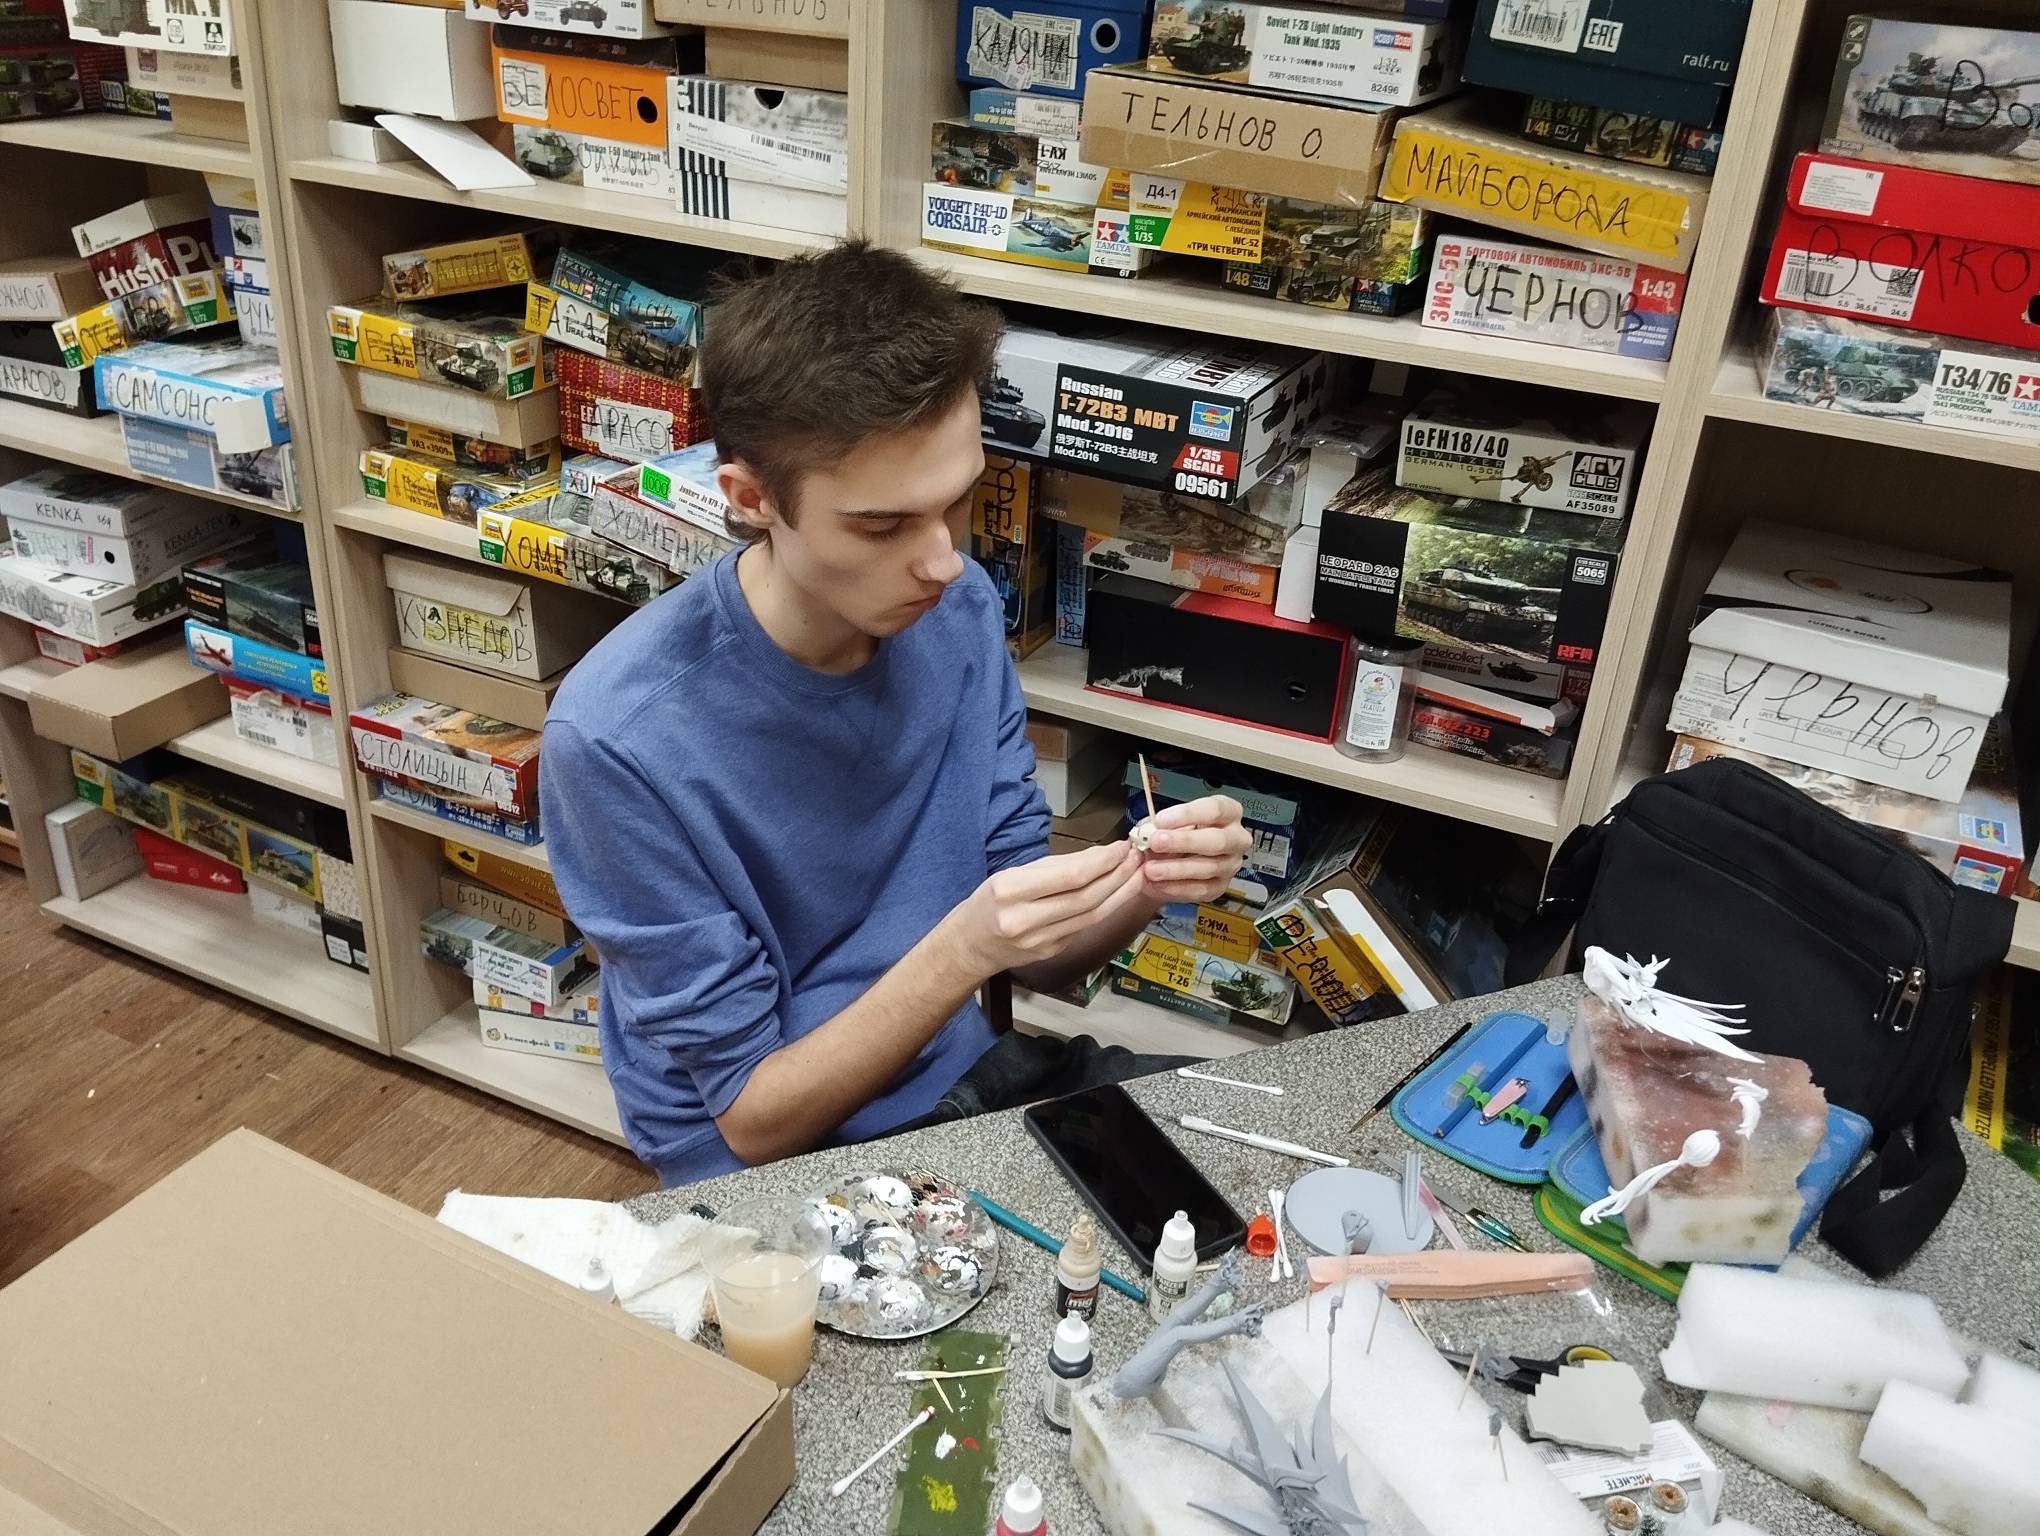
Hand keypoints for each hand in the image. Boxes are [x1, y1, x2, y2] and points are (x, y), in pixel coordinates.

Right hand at [944, 840, 1144, 975]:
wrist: (972, 944)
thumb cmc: (991, 901)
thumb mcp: (1013, 873)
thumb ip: (1057, 866)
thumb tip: (1101, 855)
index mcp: (1011, 890)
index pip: (1070, 876)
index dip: (1103, 862)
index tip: (1122, 847)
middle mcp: (1025, 919)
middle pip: (1086, 898)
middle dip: (1118, 876)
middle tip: (1138, 858)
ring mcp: (1040, 941)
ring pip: (1092, 916)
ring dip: (1120, 893)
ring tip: (1138, 874)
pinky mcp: (1052, 952)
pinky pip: (1084, 927)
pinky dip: (1105, 908)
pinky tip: (1118, 893)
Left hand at [1136, 795, 1250, 904]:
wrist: (1172, 859)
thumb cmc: (1175, 832)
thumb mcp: (1169, 822)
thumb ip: (1162, 825)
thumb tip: (1147, 834)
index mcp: (1229, 813)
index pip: (1215, 809)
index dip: (1187, 814)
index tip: (1160, 820)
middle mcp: (1236, 838)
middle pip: (1217, 840)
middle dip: (1184, 842)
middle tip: (1156, 842)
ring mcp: (1231, 864)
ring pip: (1209, 868)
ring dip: (1176, 869)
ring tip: (1151, 869)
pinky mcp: (1220, 887)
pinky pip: (1201, 890)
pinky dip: (1176, 888)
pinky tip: (1158, 884)